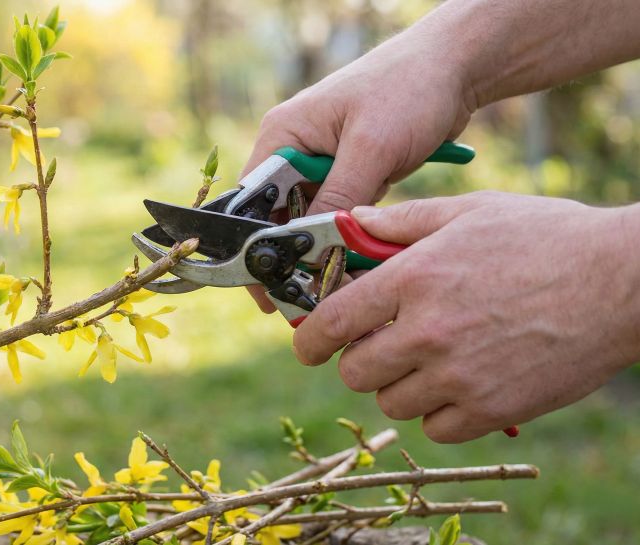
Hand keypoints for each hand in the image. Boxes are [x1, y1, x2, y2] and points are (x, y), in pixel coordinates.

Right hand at [242, 32, 476, 311]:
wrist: (455, 67)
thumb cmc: (408, 88)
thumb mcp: (371, 146)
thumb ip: (339, 196)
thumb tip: (313, 247)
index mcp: (283, 134)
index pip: (252, 199)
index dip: (255, 243)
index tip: (267, 283)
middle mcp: (294, 150)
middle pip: (277, 215)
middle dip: (290, 255)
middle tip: (301, 297)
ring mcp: (322, 164)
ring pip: (307, 221)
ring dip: (319, 249)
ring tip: (330, 286)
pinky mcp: (349, 174)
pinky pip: (335, 216)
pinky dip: (343, 239)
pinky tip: (352, 265)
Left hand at [293, 191, 639, 442]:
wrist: (624, 281)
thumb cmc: (547, 238)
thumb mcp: (471, 212)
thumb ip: (403, 221)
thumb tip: (352, 222)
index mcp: (413, 279)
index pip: (330, 323)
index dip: (310, 340)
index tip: (309, 346)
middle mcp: (427, 331)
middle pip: (354, 372)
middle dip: (359, 360)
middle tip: (381, 346)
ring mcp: (459, 375)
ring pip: (391, 403)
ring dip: (400, 386)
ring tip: (429, 361)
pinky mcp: (493, 409)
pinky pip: (435, 428)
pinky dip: (439, 412)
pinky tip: (458, 384)